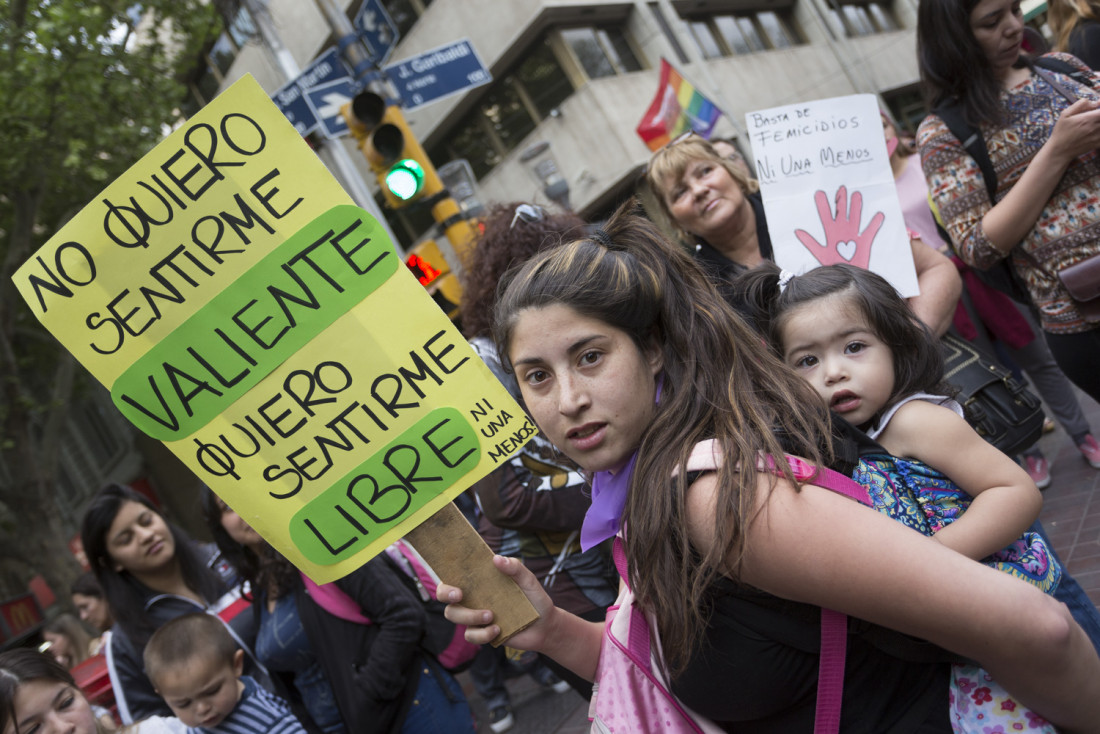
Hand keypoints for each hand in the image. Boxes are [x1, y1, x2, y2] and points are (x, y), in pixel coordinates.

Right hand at [439, 555, 556, 650]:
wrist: (546, 626)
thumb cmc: (535, 598)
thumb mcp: (528, 580)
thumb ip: (514, 567)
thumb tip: (496, 558)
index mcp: (481, 581)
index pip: (454, 576)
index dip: (446, 579)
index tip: (456, 586)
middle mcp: (474, 597)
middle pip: (446, 597)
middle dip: (446, 595)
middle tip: (459, 596)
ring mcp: (475, 616)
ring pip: (454, 615)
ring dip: (470, 616)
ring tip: (491, 616)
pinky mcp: (482, 633)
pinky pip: (471, 635)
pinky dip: (482, 634)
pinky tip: (498, 630)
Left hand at [795, 186, 883, 268]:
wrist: (845, 276)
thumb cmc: (832, 264)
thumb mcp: (819, 253)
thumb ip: (810, 242)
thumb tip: (797, 231)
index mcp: (831, 232)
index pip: (826, 215)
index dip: (822, 205)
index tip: (819, 193)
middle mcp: (842, 230)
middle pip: (842, 212)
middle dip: (841, 201)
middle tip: (840, 188)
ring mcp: (853, 235)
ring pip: (855, 217)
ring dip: (856, 207)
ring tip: (856, 194)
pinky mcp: (864, 242)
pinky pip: (870, 231)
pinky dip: (875, 224)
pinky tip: (879, 215)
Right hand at [1046, 98, 1099, 163]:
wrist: (1059, 151)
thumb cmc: (1061, 132)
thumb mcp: (1065, 114)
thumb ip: (1081, 104)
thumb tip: (1096, 102)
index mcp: (1088, 118)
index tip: (1096, 109)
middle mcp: (1096, 127)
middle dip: (1098, 117)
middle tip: (1093, 117)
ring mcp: (1098, 136)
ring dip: (1099, 124)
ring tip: (1092, 124)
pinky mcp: (1098, 144)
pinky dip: (1099, 132)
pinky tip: (1094, 132)